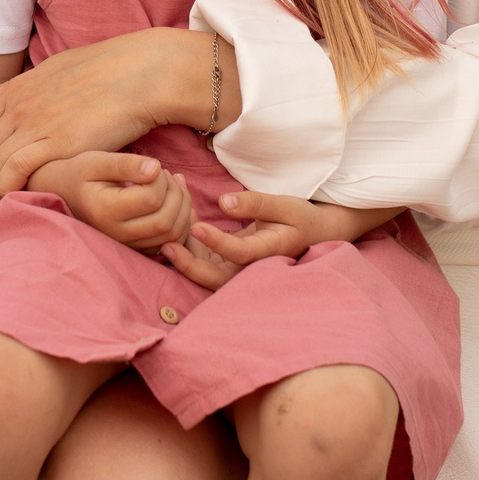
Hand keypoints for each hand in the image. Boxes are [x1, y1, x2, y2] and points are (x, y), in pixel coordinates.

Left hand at [0, 34, 178, 212]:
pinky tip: (13, 204)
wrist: (139, 72)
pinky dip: (5, 193)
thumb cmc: (103, 72)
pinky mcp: (56, 142)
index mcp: (14, 91)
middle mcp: (17, 108)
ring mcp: (34, 124)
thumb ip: (13, 86)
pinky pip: (13, 173)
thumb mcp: (49, 71)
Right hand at [30, 152, 192, 252]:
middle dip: (178, 195)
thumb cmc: (82, 172)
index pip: (151, 200)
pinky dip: (182, 222)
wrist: (66, 193)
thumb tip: (156, 169)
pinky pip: (171, 242)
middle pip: (166, 223)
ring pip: (173, 236)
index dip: (162, 180)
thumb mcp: (98, 160)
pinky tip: (176, 201)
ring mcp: (128, 245)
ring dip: (184, 208)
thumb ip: (126, 164)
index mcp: (105, 211)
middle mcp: (116, 234)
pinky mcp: (137, 248)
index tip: (155, 167)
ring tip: (175, 185)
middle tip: (171, 175)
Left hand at [160, 189, 383, 290]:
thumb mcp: (285, 204)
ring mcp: (240, 270)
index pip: (239, 253)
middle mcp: (252, 269)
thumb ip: (255, 203)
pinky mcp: (230, 265)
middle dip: (188, 264)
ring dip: (186, 248)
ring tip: (173, 215)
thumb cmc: (300, 218)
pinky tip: (187, 215)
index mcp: (270, 253)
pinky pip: (207, 259)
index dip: (216, 242)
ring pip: (207, 270)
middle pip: (215, 277)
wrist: (312, 235)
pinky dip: (192, 241)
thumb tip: (224, 203)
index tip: (196, 226)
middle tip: (166, 245)